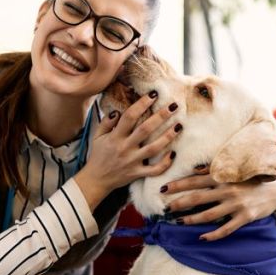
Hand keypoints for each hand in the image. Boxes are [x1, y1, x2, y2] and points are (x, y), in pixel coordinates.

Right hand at [73, 93, 180, 208]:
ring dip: (167, 137)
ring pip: (153, 148)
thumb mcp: (97, 137)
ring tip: (179, 125)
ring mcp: (132, 161)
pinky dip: (165, 163)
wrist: (96, 180)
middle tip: (174, 106)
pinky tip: (173, 153)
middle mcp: (125, 148)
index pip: (129, 116)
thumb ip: (106, 123)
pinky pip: (154, 170)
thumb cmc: (98, 156)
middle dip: (161, 116)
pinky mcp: (137, 173)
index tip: (153, 94)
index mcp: (115, 137)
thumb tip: (118, 111)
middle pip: (145, 129)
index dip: (142, 104)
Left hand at [161, 167, 275, 240]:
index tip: (163, 189)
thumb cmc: (251, 179)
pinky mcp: (245, 217)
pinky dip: (212, 235)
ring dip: (191, 220)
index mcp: (223, 177)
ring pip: (208, 215)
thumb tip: (194, 170)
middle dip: (179, 203)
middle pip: (197, 198)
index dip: (178, 185)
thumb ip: (214, 170)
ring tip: (180, 221)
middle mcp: (228, 190)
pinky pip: (225, 229)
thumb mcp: (234, 170)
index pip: (195, 180)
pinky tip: (201, 237)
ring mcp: (236, 205)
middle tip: (166, 208)